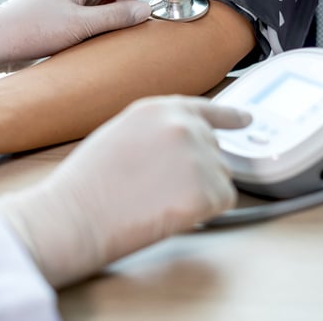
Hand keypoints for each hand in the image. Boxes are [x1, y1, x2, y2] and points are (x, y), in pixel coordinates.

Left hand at [0, 0, 189, 91]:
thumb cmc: (29, 32)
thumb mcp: (77, 27)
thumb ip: (115, 18)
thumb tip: (145, 10)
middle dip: (132, 10)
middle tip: (139, 32)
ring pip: (107, 7)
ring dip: (115, 23)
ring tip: (103, 42)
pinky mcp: (62, 14)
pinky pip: (93, 17)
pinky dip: (102, 28)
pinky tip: (98, 43)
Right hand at [0, 95, 250, 287]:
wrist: (76, 214)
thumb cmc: (87, 183)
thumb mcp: (119, 134)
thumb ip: (155, 131)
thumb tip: (179, 145)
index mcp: (158, 109)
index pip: (204, 109)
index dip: (228, 116)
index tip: (246, 119)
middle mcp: (183, 126)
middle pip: (214, 149)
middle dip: (197, 170)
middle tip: (160, 188)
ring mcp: (197, 157)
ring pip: (221, 177)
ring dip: (200, 192)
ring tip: (157, 199)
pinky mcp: (206, 190)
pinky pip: (223, 202)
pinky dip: (205, 212)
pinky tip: (169, 211)